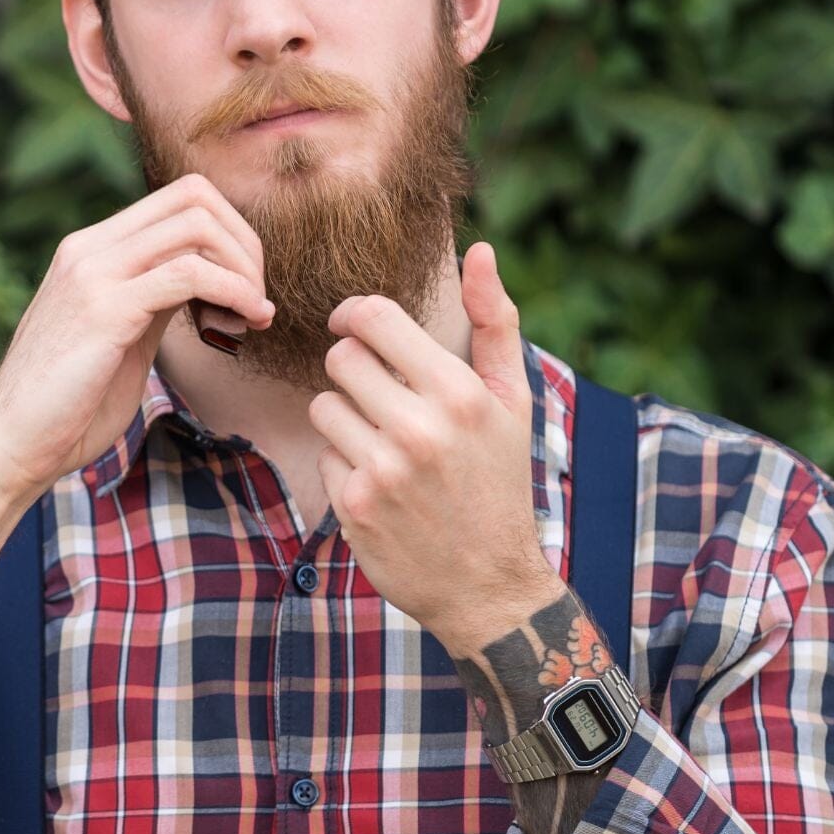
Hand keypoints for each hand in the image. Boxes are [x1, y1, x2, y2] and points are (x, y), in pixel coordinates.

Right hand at [0, 174, 273, 500]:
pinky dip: (233, 292)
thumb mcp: (122, 337)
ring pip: (196, 226)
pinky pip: (188, 274)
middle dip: (245, 245)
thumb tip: (202, 283)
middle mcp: (89, 249)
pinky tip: (244, 325)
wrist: (10, 446)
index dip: (229, 236)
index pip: (179, 199)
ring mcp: (93, 273)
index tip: (245, 290)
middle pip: (194, 197)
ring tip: (252, 318)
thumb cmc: (68, 406)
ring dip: (244, 270)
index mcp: (92, 250)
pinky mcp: (104, 309)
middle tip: (256, 303)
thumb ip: (154, 301)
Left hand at [308, 241, 556, 648]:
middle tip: (380, 394)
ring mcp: (382, 469)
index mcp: (458, 392)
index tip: (356, 328)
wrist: (489, 584)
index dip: (354, 316)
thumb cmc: (499, 480)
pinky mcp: (354, 505)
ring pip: (323, 405)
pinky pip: (322, 453)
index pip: (373, 318)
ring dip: (344, 417)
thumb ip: (494, 320)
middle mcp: (419, 428)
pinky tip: (380, 484)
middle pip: (340, 358)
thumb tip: (479, 249)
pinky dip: (344, 463)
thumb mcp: (510, 401)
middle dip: (353, 369)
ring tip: (384, 442)